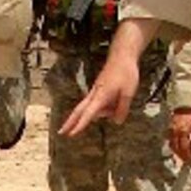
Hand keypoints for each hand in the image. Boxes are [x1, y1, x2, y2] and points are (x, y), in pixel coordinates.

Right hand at [59, 19, 155, 136]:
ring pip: (92, 107)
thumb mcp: (128, 93)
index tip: (72, 134)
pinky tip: (117, 100)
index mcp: (101, 96)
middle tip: (61, 132)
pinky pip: (98, 102)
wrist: (122, 56)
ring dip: (101, 111)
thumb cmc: (126, 73)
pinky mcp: (99, 89)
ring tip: (120, 95)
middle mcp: (95, 94)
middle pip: (79, 110)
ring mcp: (95, 91)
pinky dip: (102, 107)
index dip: (80, 124)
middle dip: (70, 122)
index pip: (88, 113)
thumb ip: (122, 109)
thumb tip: (117, 121)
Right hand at [168, 110, 190, 163]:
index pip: (186, 148)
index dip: (189, 155)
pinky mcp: (168, 129)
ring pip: (172, 146)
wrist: (185, 105)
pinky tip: (176, 149)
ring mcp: (170, 131)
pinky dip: (172, 146)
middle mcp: (175, 133)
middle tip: (187, 162)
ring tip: (182, 157)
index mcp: (184, 132)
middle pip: (178, 149)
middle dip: (183, 156)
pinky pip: (169, 140)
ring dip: (177, 153)